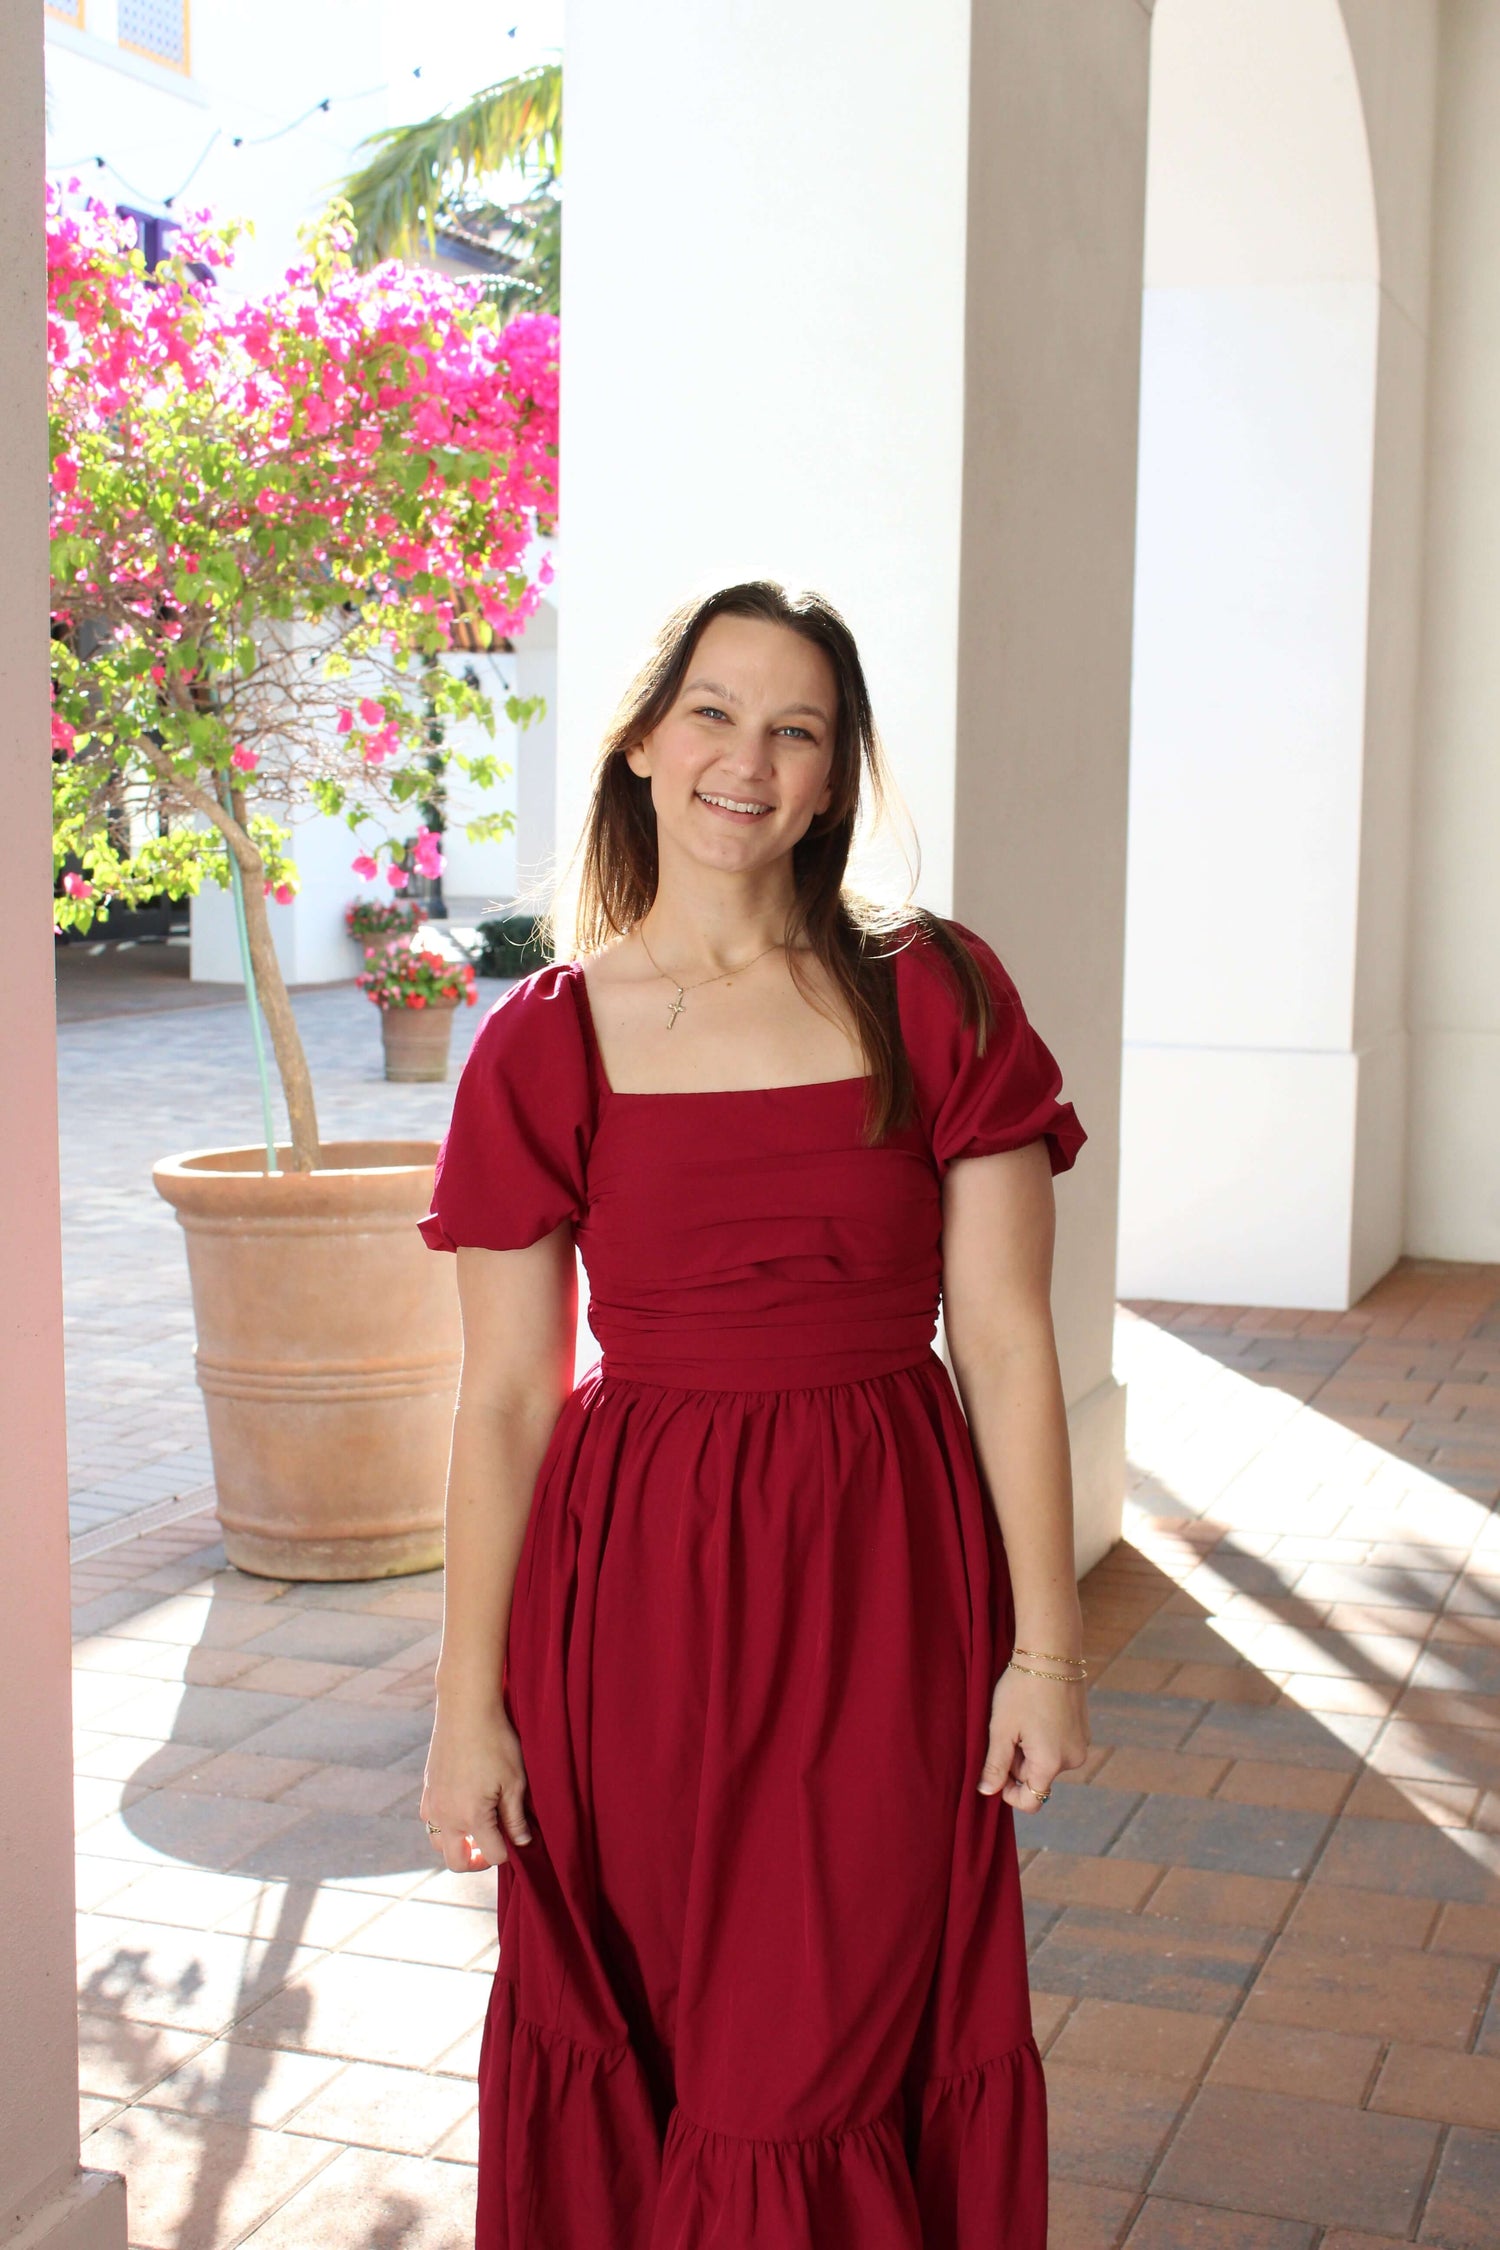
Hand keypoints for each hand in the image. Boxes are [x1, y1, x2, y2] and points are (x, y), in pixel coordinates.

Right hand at [420, 1697, 533, 1873]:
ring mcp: (433, 1804)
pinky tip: (461, 1808)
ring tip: (478, 1829)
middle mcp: (446, 1817)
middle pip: (456, 1862)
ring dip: (457, 1845)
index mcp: (471, 1817)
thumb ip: (516, 1817)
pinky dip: (444, 1824)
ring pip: (439, 1844)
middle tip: (494, 1845)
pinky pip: (430, 1821)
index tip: (517, 1837)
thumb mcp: (515, 1781)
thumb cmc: (495, 1742)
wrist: (466, 1709)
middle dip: (477, 1861)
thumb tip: (522, 1842)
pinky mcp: (427, 1789)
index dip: (509, 1852)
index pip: (493, 1855)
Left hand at [978, 1664, 1089, 1812]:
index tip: (995, 1768)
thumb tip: (986, 1792)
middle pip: (1038, 1779)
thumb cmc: (1022, 1689)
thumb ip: (995, 1765)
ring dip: (1030, 1750)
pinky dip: (1043, 1738)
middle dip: (1017, 1764)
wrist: (1050, 1652)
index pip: (1031, 1801)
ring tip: (1020, 1719)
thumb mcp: (1001, 1728)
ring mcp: (1081, 1743)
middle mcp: (1073, 1759)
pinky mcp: (1083, 1730)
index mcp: (1051, 1763)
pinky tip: (1034, 1713)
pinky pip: (1058, 1746)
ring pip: (1047, 1761)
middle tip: (1005, 1731)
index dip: (1009, 1793)